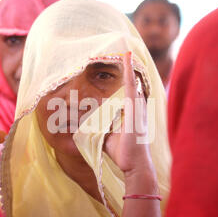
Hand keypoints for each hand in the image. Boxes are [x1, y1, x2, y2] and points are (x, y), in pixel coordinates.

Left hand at [103, 52, 154, 178]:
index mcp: (130, 113)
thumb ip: (97, 129)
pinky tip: (127, 58)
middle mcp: (136, 107)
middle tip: (125, 52)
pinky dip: (129, 72)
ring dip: (129, 68)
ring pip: (132, 82)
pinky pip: (131, 86)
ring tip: (126, 52)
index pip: (126, 92)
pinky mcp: (134, 108)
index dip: (125, 79)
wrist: (134, 164)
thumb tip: (81, 128)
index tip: (122, 66)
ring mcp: (137, 107)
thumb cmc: (122, 153)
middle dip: (129, 70)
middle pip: (131, 84)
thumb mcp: (106, 138)